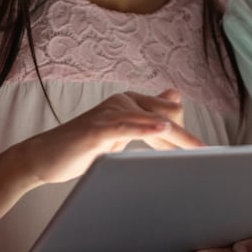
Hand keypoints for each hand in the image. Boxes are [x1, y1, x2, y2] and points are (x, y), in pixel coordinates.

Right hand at [16, 89, 202, 186]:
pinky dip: (145, 126)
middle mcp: (121, 102)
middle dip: (187, 138)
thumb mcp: (118, 131)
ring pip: (150, 121)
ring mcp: (108, 113)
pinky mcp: (96, 129)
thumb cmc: (80, 147)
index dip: (185, 135)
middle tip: (209, 156)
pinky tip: (162, 127)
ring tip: (197, 149)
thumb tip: (175, 94)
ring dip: (176, 137)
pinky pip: (126, 126)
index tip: (203, 155)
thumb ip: (144, 115)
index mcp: (128, 102)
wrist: (42, 158)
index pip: (168, 113)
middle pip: (165, 115)